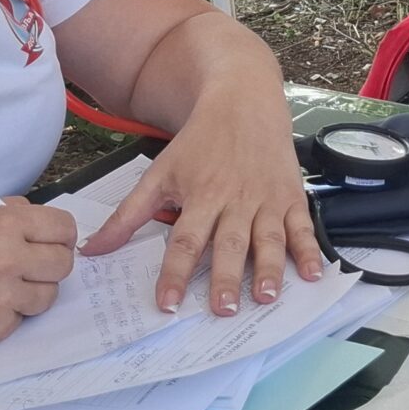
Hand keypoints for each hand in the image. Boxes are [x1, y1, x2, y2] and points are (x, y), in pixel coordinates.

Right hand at [0, 203, 77, 360]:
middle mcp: (8, 261)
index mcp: (2, 226)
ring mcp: (3, 300)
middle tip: (29, 266)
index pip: (62, 228)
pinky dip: (8, 314)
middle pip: (63, 264)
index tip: (50, 241)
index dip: (58, 235)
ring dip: (32, 291)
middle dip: (50, 264)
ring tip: (0, 287)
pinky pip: (20, 319)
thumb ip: (4, 217)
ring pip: (48, 296)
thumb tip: (36, 220)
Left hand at [80, 103, 322, 314]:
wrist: (243, 100)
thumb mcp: (159, 174)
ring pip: (268, 238)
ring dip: (269, 268)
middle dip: (226, 276)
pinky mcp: (290, 196)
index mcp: (200, 196)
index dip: (174, 273)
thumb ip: (127, 216)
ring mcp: (266, 198)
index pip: (184, 241)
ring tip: (266, 297)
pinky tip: (315, 273)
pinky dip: (310, 249)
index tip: (167, 304)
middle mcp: (234, 200)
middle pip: (229, 243)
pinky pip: (302, 226)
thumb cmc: (199, 143)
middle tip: (223, 309)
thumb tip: (93, 250)